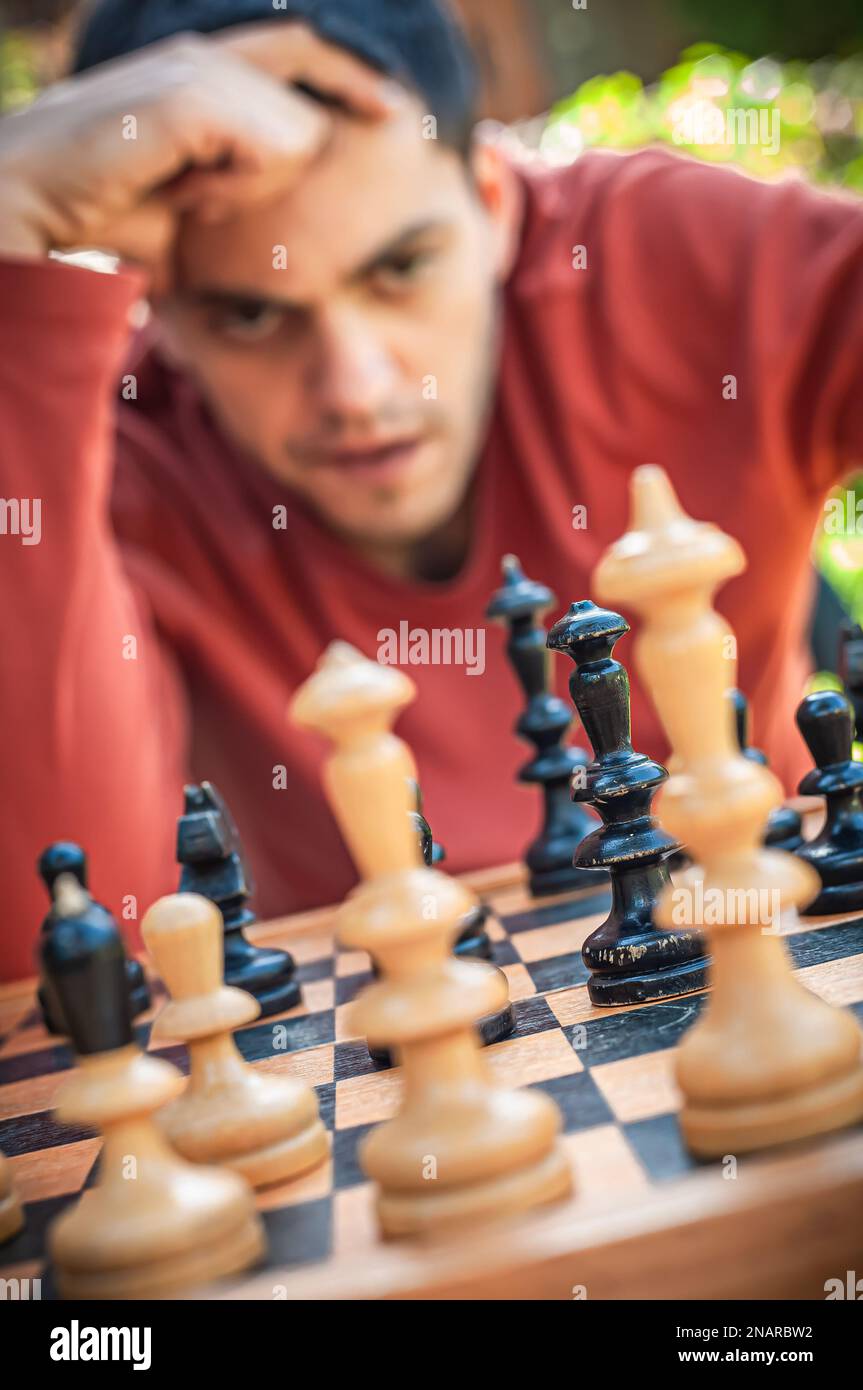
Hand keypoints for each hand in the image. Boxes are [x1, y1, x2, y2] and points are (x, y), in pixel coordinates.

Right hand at [0, 22, 400, 282]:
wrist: (29, 209)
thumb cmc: (106, 215)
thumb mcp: (195, 207)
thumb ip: (246, 188)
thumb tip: (300, 194)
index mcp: (206, 72)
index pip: (304, 45)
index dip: (354, 73)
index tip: (398, 109)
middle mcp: (203, 56)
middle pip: (309, 103)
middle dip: (286, 163)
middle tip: (224, 185)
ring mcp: (192, 68)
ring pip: (294, 139)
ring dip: (244, 189)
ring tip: (183, 195)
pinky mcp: (186, 94)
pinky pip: (269, 149)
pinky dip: (231, 187)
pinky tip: (184, 192)